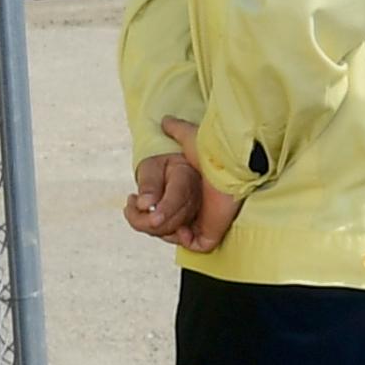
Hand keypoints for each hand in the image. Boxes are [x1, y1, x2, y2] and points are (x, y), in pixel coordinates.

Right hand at [130, 115, 238, 253]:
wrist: (231, 164)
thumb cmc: (213, 152)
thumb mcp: (190, 139)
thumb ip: (177, 130)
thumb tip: (164, 120)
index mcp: (186, 193)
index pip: (159, 209)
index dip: (142, 207)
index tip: (133, 199)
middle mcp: (193, 209)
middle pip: (161, 225)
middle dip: (146, 221)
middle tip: (139, 208)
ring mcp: (203, 222)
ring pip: (172, 235)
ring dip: (160, 229)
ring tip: (155, 216)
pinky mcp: (212, 232)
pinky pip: (194, 244)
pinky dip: (182, 239)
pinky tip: (179, 228)